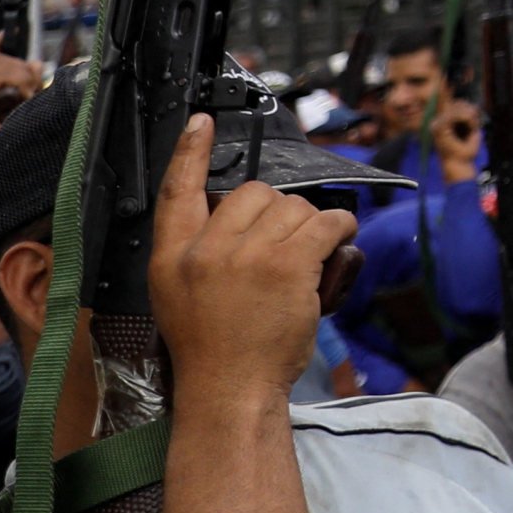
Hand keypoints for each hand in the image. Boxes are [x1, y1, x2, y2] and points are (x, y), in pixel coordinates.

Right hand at [149, 116, 355, 403]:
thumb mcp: (179, 295)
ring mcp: (247, 255)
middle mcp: (205, 250)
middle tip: (282, 249)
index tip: (200, 123)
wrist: (229, 389)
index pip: (175, 191)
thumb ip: (199, 252)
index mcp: (172, 256)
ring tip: (305, 260)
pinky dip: (340, 228)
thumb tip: (240, 216)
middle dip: (277, 214)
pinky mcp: (288, 265)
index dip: (188, 153)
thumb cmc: (213, 347)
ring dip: (309, 226)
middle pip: (253, 193)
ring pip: (294, 208)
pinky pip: (326, 223)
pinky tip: (339, 242)